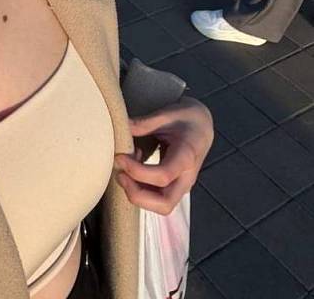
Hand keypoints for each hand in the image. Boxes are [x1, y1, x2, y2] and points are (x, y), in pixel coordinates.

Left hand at [114, 96, 213, 215]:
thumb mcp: (166, 114)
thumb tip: (122, 126)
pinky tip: (134, 167)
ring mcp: (181, 185)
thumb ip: (144, 123)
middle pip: (164, 204)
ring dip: (137, 193)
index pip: (163, 176)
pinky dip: (140, 189)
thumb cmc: (186, 119)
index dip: (137, 171)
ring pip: (160, 206)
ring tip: (127, 166)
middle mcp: (187, 177)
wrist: (201, 126)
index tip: (120, 157)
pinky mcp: (174, 187)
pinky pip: (156, 199)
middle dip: (137, 194)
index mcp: (186, 156)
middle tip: (120, 173)